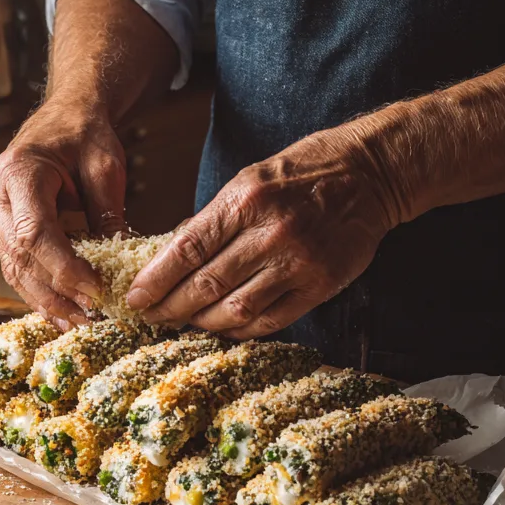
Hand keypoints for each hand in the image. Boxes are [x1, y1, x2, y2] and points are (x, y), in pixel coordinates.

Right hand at [0, 99, 126, 327]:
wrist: (63, 116)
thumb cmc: (83, 134)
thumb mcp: (105, 166)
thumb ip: (108, 213)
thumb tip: (117, 265)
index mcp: (18, 172)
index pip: (35, 233)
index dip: (64, 268)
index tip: (96, 290)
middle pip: (20, 257)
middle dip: (55, 292)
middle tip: (90, 317)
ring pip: (14, 269)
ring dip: (46, 300)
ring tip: (79, 323)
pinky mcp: (1, 227)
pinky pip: (17, 267)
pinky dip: (40, 292)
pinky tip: (63, 313)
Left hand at [125, 126, 399, 337]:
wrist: (369, 174)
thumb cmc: (299, 175)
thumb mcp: (247, 181)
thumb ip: (211, 220)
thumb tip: (168, 256)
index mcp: (245, 201)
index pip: (187, 249)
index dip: (156, 279)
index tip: (135, 298)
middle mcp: (271, 233)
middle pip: (207, 284)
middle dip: (171, 307)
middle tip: (151, 317)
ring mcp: (298, 262)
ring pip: (235, 309)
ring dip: (203, 322)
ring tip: (184, 322)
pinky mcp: (321, 285)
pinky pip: (270, 321)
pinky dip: (240, 330)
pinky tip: (223, 327)